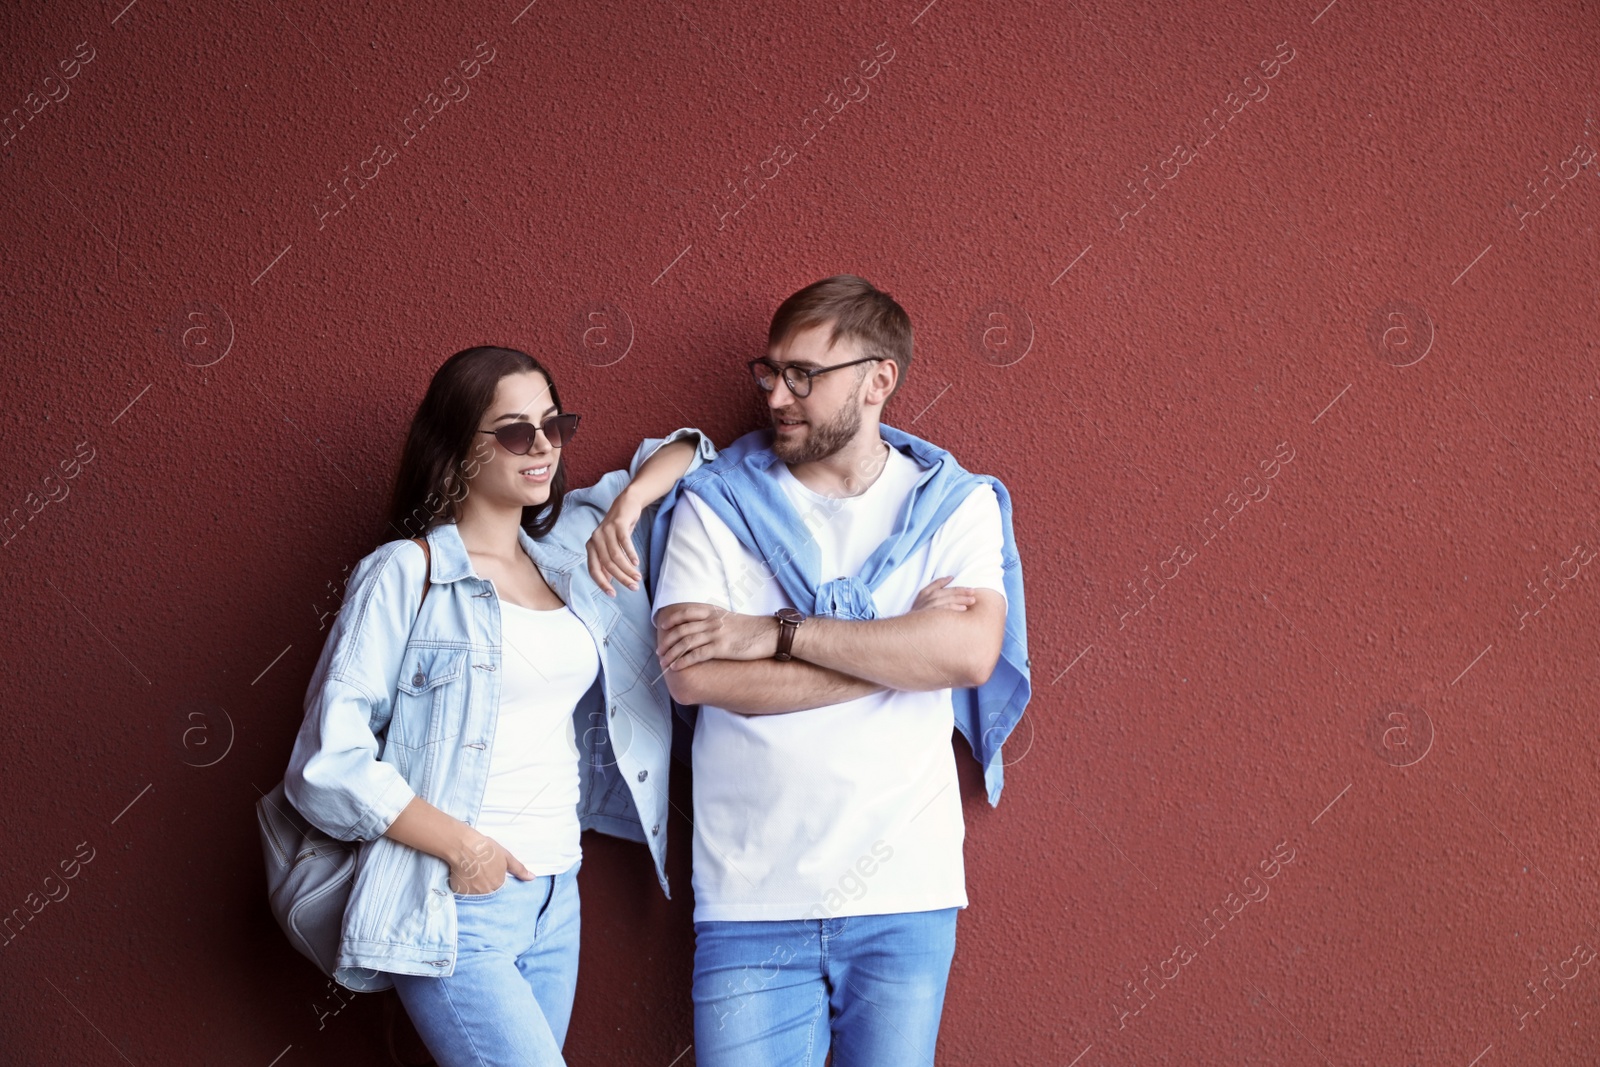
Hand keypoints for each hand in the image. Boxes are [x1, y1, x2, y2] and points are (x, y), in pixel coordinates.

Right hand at [449, 830, 533, 894]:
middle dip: (485, 884)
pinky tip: (463, 875)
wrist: (464, 846)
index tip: (489, 872)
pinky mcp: (459, 891)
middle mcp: (486, 892)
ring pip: (475, 893)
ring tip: (472, 872)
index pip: (499, 888)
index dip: (494, 879)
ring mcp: (472, 893)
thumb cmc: (486, 849)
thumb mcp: (506, 857)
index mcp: (498, 884)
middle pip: (487, 892)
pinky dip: (464, 886)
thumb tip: (532, 878)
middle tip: (480, 871)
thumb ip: (519, 870)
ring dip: (475, 886)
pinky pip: (463, 893)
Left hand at [586, 487, 644, 595]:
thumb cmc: (618, 529)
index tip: (613, 594)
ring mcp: (605, 531)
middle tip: (633, 587)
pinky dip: (631, 554)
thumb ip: (606, 563)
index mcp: (591, 547)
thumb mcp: (610, 546)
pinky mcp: (618, 524)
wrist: (626, 504)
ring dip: (628, 569)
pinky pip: (624, 543)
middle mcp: (595, 539)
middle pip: (607, 564)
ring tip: (638, 577)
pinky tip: (637, 563)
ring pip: (616, 556)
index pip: (593, 570)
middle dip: (621, 578)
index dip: (602, 583)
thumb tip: (608, 582)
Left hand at [655, 603, 778, 669]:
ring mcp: (716, 634)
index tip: (662, 627)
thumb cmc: (751, 629)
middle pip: (682, 630)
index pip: (686, 612)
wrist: (769, 634)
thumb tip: (702, 626)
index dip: (672, 620)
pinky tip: (676, 667)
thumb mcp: (730, 619)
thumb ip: (715, 619)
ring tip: (664, 663)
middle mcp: (712, 621)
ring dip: (672, 654)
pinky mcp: (722, 648)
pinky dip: (683, 661)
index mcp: (713, 612)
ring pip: (686, 643)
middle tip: (659, 652)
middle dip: (667, 642)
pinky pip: (697, 654)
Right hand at [910, 575, 977, 612]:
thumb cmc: (918, 612)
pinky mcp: (929, 616)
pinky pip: (943, 611)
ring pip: (946, 600)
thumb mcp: (923, 597)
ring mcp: (927, 607)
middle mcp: (926, 599)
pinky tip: (962, 609)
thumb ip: (936, 586)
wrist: (906, 628)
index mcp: (925, 593)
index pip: (942, 586)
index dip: (956, 587)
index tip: (969, 588)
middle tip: (973, 593)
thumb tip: (950, 577)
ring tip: (971, 601)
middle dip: (961, 592)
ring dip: (959, 600)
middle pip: (946, 593)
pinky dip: (953, 608)